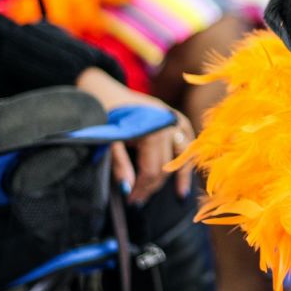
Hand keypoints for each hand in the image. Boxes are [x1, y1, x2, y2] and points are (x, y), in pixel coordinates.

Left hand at [75, 67, 193, 203]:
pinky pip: (188, 140)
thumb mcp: (108, 140)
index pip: (153, 171)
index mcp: (153, 131)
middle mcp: (170, 125)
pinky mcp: (176, 117)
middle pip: (167, 166)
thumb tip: (128, 189)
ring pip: (184, 155)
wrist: (103, 89)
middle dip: (153, 186)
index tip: (131, 201)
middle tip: (139, 200)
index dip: (142, 189)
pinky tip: (185, 168)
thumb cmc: (103, 113)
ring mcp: (175, 119)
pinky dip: (186, 155)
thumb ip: (119, 164)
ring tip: (179, 194)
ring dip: (180, 175)